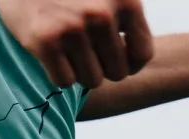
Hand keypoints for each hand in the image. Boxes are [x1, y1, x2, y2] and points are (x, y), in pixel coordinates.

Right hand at [0, 0, 157, 89]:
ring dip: (79, 69)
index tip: (114, 55)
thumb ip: (124, 18)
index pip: (142, 54)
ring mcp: (74, 28)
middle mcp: (102, 14)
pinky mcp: (46, 41)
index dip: (129, 62)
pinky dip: (57, 72)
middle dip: (101, 66)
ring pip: (92, 80)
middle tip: (84, 47)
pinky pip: (64, 81)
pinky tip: (50, 49)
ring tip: (66, 44)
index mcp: (125, 0)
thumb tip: (135, 62)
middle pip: (117, 73)